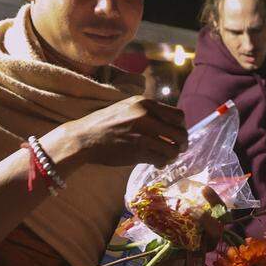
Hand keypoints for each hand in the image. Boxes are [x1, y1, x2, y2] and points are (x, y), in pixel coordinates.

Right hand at [45, 95, 186, 171]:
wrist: (84, 138)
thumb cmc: (105, 124)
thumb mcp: (128, 107)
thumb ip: (148, 111)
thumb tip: (170, 123)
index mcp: (145, 103)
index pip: (178, 115)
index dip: (181, 127)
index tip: (176, 133)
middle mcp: (147, 116)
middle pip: (180, 133)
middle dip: (182, 143)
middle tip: (178, 148)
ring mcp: (143, 134)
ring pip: (173, 149)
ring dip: (172, 155)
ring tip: (165, 157)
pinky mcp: (138, 151)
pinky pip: (161, 159)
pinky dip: (162, 163)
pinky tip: (156, 162)